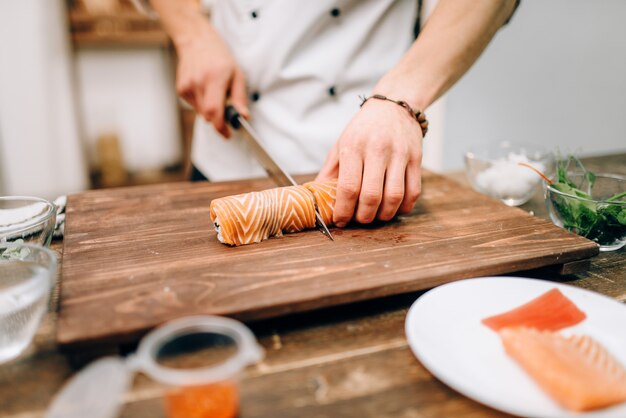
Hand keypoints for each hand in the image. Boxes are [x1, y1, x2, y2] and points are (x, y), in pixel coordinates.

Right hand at [175, 25, 248, 137]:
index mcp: (214, 79)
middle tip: (226, 106)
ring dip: (210, 109)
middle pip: (208, 115)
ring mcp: (187, 87)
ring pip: (201, 112)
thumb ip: (240, 97)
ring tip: (214, 90)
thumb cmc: (219, 56)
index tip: (227, 133)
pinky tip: (204, 88)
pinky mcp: (181, 90)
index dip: (220, 127)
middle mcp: (198, 83)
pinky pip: (194, 106)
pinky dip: (202, 102)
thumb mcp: (237, 74)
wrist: (196, 41)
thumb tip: (244, 116)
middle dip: (218, 117)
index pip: (213, 111)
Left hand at [316, 99, 422, 226]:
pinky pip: (413, 191)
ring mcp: (399, 154)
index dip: (344, 210)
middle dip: (364, 216)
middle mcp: (377, 149)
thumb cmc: (363, 130)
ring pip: (394, 196)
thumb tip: (317, 198)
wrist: (393, 107)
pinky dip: (404, 207)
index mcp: (353, 146)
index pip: (348, 187)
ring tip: (377, 216)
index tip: (341, 220)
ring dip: (384, 215)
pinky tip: (394, 208)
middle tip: (360, 220)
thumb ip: (329, 173)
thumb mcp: (341, 145)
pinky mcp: (416, 158)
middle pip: (372, 195)